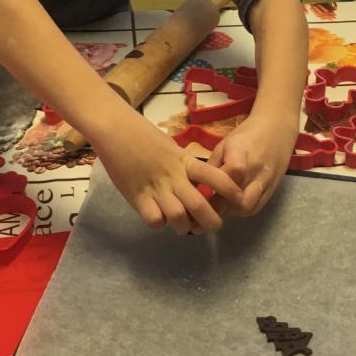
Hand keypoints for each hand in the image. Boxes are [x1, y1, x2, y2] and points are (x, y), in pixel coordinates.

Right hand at [94, 114, 242, 234]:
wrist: (116, 130)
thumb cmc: (144, 136)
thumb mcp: (171, 148)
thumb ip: (185, 164)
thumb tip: (199, 179)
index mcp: (184, 161)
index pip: (214, 175)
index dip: (229, 189)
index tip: (239, 198)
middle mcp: (173, 176)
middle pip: (199, 205)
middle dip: (211, 222)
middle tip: (213, 226)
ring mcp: (155, 187)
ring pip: (178, 217)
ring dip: (184, 226)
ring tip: (184, 225)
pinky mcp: (136, 197)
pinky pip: (154, 220)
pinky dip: (159, 223)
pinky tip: (158, 217)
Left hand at [206, 109, 298, 216]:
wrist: (276, 129)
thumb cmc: (246, 135)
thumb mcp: (224, 144)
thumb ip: (212, 166)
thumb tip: (199, 188)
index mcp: (241, 153)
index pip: (228, 177)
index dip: (212, 189)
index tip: (200, 194)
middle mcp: (256, 169)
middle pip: (238, 199)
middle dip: (220, 206)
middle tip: (208, 206)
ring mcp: (267, 181)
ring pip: (247, 207)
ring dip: (232, 210)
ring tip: (222, 204)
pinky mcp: (273, 188)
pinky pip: (256, 207)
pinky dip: (243, 209)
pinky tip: (234, 203)